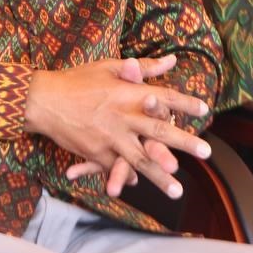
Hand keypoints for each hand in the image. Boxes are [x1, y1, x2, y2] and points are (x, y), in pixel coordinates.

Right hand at [26, 55, 210, 198]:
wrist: (44, 100)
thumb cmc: (78, 79)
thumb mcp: (109, 66)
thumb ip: (142, 68)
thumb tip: (171, 61)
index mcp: (128, 93)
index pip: (163, 97)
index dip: (184, 103)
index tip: (204, 109)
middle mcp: (123, 117)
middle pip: (159, 132)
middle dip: (185, 142)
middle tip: (207, 152)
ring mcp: (109, 138)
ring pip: (140, 160)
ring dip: (160, 177)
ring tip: (178, 191)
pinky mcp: (95, 152)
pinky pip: (115, 168)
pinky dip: (126, 177)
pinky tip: (138, 185)